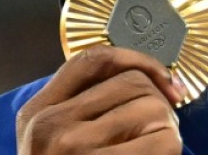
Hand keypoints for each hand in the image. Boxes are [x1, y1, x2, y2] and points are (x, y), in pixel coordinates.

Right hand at [17, 45, 185, 153]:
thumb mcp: (60, 141)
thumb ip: (88, 109)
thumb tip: (156, 81)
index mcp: (36, 112)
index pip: (94, 60)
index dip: (139, 60)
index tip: (165, 82)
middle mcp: (48, 126)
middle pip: (132, 83)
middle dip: (159, 103)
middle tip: (161, 131)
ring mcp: (71, 148)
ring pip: (152, 109)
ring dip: (169, 128)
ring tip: (157, 150)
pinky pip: (162, 140)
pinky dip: (171, 147)